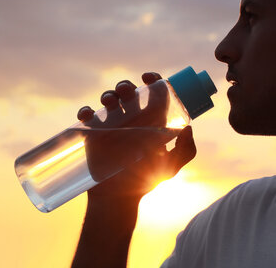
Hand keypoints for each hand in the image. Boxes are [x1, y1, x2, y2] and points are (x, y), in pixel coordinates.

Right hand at [77, 72, 196, 202]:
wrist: (119, 198)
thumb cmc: (146, 181)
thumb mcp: (171, 166)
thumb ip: (186, 151)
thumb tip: (189, 128)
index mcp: (150, 120)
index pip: (151, 93)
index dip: (152, 80)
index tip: (148, 77)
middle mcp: (130, 119)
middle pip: (127, 92)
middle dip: (125, 86)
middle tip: (127, 92)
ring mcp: (110, 125)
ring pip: (108, 100)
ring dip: (108, 94)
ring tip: (110, 102)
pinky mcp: (92, 134)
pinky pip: (87, 117)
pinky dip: (85, 111)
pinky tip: (88, 115)